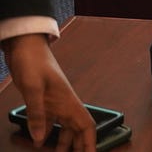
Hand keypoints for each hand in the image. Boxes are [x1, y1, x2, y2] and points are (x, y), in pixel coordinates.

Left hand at [2, 34, 95, 150]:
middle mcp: (64, 104)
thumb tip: (40, 139)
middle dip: (81, 146)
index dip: (91, 143)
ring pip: (66, 128)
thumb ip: (37, 114)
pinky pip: (51, 122)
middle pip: (78, 130)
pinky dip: (50, 134)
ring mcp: (55, 103)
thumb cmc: (33, 61)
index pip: (86, 126)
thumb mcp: (33, 88)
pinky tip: (42, 141)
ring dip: (66, 143)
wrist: (26, 45)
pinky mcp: (44, 101)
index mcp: (68, 101)